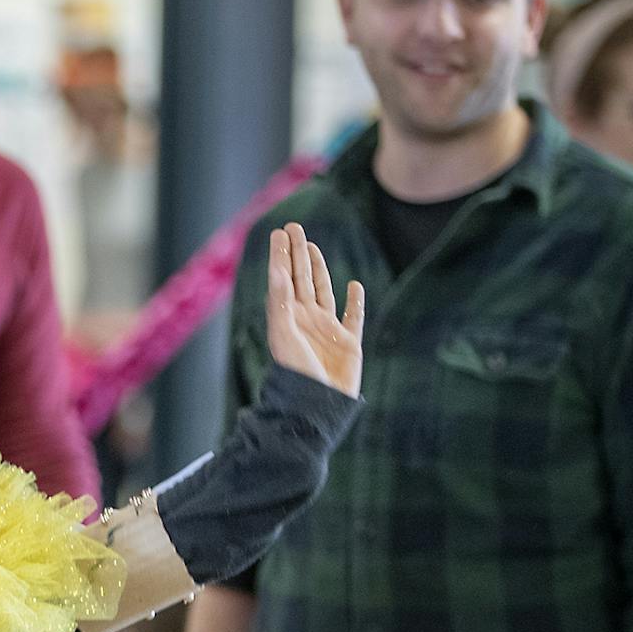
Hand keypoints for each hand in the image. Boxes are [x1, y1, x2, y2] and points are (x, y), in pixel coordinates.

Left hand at [264, 222, 364, 398]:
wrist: (316, 405)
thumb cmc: (295, 373)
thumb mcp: (283, 335)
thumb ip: (281, 304)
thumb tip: (277, 272)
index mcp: (288, 317)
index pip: (283, 279)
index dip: (281, 256)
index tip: (279, 232)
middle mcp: (306, 320)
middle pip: (302, 279)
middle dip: (297, 253)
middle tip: (294, 227)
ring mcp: (328, 330)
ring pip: (323, 292)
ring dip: (319, 269)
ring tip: (312, 247)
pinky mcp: (348, 343)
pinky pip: (353, 317)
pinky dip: (355, 302)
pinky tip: (354, 287)